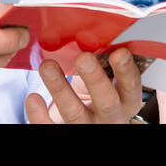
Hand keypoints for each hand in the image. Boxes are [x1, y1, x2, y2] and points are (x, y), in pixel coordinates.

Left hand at [25, 49, 143, 123]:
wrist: (86, 124)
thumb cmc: (97, 96)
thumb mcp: (106, 80)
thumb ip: (103, 63)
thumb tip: (90, 32)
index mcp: (125, 101)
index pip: (131, 87)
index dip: (126, 71)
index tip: (119, 52)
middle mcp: (110, 118)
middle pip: (106, 102)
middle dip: (95, 79)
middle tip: (83, 58)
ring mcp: (87, 127)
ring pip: (75, 113)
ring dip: (60, 88)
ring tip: (47, 66)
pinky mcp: (64, 133)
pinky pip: (51, 128)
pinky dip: (39, 115)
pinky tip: (33, 98)